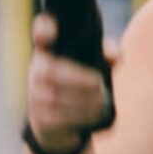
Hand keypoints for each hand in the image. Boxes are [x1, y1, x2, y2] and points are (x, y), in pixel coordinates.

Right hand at [25, 15, 114, 153]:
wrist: (57, 124)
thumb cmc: (77, 85)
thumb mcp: (90, 66)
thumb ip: (104, 55)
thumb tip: (116, 56)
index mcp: (49, 53)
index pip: (40, 34)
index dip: (43, 29)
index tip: (50, 29)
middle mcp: (37, 72)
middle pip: (49, 72)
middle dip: (78, 79)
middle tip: (100, 85)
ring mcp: (35, 96)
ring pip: (54, 98)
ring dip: (84, 101)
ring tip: (102, 102)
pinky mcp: (40, 119)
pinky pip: (57, 118)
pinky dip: (80, 116)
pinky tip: (95, 115)